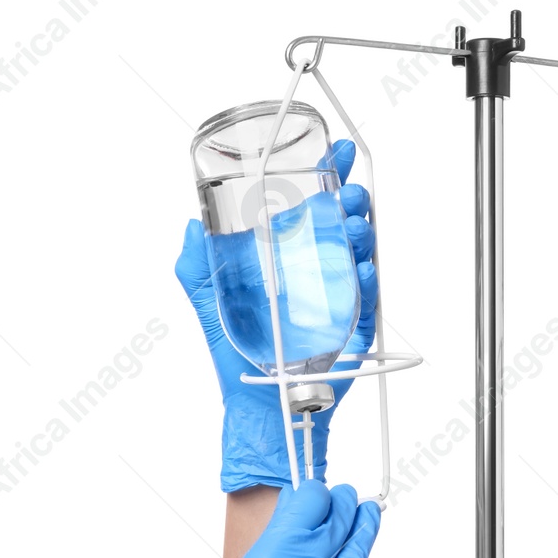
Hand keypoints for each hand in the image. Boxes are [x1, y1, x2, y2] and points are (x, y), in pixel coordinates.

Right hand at [155, 479, 380, 557]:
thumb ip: (277, 545)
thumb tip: (295, 515)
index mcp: (278, 554)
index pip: (314, 499)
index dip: (318, 493)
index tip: (320, 493)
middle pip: (345, 517)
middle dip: (345, 505)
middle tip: (348, 500)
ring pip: (361, 552)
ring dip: (362, 532)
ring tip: (366, 517)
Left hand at [176, 139, 377, 491]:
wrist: (257, 405)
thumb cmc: (235, 356)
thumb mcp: (206, 302)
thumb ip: (195, 265)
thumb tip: (190, 227)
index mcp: (285, 257)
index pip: (308, 206)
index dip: (321, 176)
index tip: (329, 152)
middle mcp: (314, 270)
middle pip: (341, 221)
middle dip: (351, 197)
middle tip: (348, 189)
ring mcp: (335, 296)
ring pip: (360, 251)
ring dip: (363, 230)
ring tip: (356, 220)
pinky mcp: (351, 325)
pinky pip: (367, 297)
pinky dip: (367, 278)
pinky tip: (362, 266)